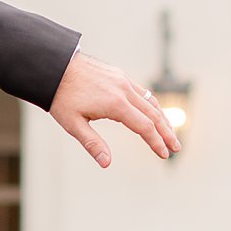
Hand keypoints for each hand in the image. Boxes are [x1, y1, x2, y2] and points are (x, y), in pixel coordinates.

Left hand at [49, 50, 179, 167]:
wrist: (54, 66)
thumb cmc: (61, 97)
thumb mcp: (73, 124)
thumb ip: (92, 143)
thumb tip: (106, 163)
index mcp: (115, 104)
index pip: (144, 127)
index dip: (156, 142)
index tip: (164, 154)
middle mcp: (124, 90)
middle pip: (153, 114)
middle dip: (166, 132)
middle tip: (176, 147)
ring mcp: (123, 80)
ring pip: (150, 101)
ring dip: (162, 118)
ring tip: (169, 133)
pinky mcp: (119, 75)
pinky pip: (141, 92)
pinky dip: (151, 105)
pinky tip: (152, 113)